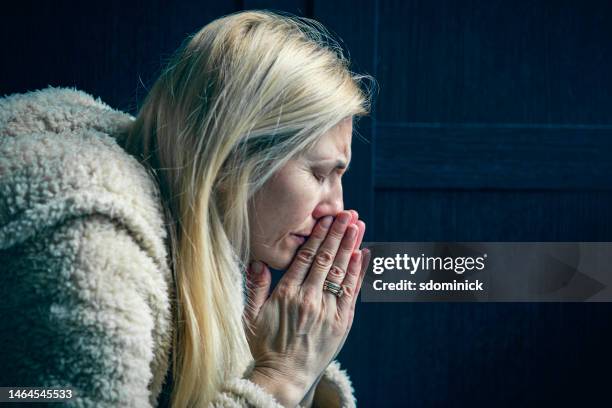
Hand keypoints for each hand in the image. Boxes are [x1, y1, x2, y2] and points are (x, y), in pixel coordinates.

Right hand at [243, 210, 368, 406]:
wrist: (284, 377)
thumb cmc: (265, 346)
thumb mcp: (251, 316)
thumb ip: (255, 287)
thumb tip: (258, 261)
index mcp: (287, 294)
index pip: (305, 256)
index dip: (318, 235)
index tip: (325, 218)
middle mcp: (310, 299)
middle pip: (326, 259)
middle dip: (338, 233)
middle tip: (348, 213)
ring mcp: (328, 310)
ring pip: (341, 271)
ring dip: (351, 246)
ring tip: (358, 225)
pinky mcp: (342, 322)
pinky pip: (352, 291)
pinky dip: (359, 272)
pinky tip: (364, 254)